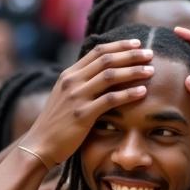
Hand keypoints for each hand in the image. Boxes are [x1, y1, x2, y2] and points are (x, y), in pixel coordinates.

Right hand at [19, 39, 154, 166]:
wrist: (39, 145)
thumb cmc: (56, 125)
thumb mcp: (65, 98)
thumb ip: (81, 85)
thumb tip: (100, 78)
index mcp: (69, 75)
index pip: (97, 51)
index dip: (119, 45)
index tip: (136, 44)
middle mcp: (72, 81)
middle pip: (106, 59)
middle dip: (131, 54)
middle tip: (150, 53)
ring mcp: (76, 97)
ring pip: (110, 76)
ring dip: (133, 71)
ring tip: (150, 70)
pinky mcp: (82, 115)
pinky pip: (110, 100)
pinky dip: (128, 94)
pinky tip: (142, 92)